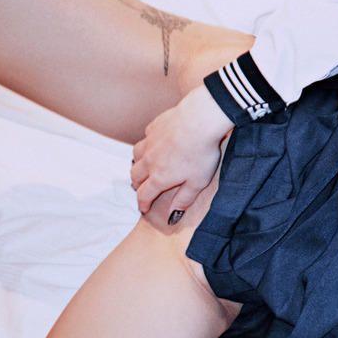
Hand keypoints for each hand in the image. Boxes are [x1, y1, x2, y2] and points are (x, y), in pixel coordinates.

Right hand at [130, 87, 232, 221]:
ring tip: (143, 168)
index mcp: (159, 178)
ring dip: (137, 165)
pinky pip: (145, 138)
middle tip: (142, 189)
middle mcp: (149, 161)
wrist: (198, 121)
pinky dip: (147, 145)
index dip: (142, 204)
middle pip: (135, 176)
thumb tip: (173, 216)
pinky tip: (154, 144)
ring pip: (135, 156)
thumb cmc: (201, 154)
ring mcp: (149, 142)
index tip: (143, 209)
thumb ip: (183, 199)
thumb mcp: (197, 182)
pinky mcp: (153, 127)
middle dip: (137, 185)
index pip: (144, 195)